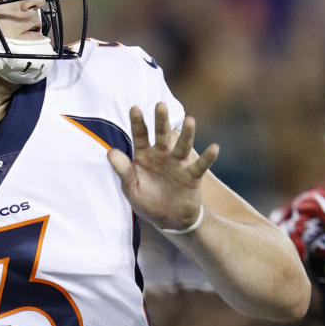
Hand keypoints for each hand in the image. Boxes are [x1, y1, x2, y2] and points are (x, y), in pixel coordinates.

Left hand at [107, 103, 217, 233]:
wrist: (168, 220)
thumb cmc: (147, 201)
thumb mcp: (130, 188)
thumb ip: (123, 170)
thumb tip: (109, 152)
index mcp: (144, 155)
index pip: (140, 135)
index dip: (137, 122)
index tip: (134, 108)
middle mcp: (162, 155)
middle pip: (162, 134)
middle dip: (161, 120)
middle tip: (160, 104)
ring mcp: (178, 164)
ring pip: (183, 146)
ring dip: (187, 133)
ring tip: (190, 120)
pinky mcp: (192, 176)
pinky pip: (200, 165)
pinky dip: (208, 157)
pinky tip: (214, 148)